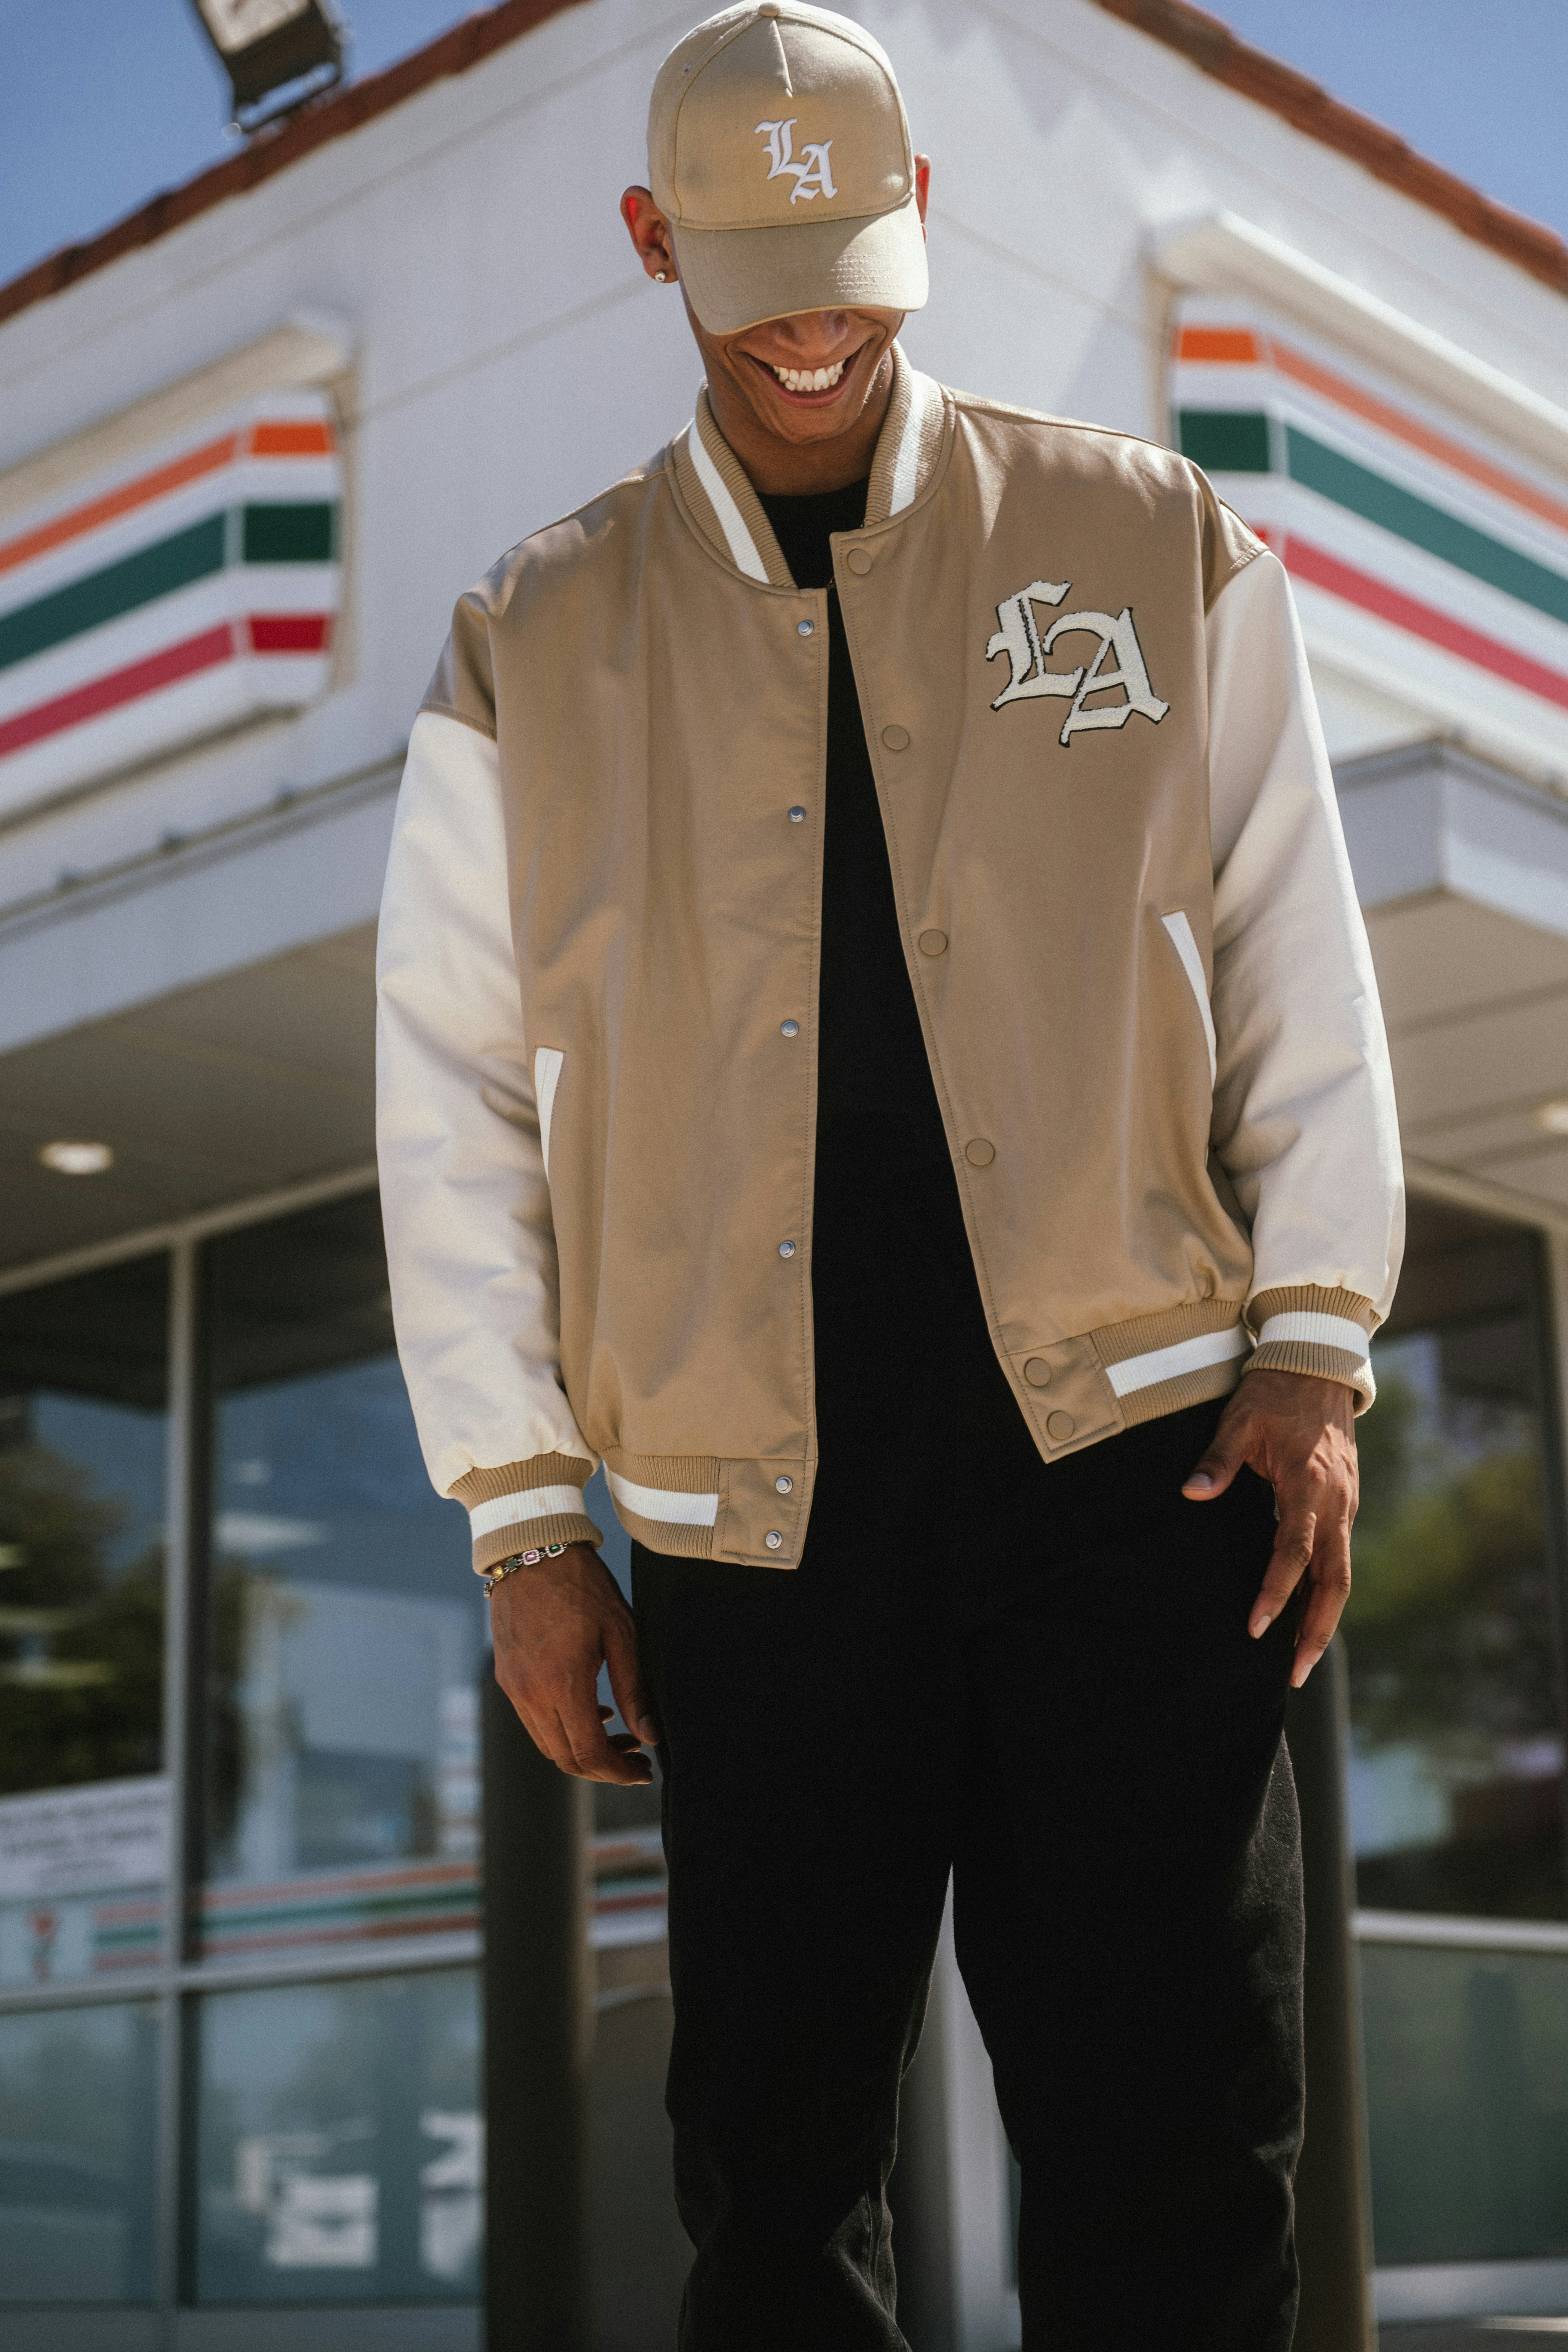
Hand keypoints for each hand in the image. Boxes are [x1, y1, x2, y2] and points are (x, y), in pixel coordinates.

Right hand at [489, 1542, 658, 1782]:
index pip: (588, 1753)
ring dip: (581, 1750)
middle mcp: (531, 1692)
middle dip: (603, 1768)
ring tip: (617, 1732)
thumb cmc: (583, 1586)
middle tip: (635, 1758)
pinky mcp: (506, 1678)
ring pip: (547, 1744)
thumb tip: (651, 1737)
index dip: (618, 1773)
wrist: (531, 1551)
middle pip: (565, 1759)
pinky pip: (533, 1722)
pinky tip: (590, 1710)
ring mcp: (514, 1687)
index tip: (643, 1772)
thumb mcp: (621, 1632)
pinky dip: (561, 1729)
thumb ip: (634, 1690)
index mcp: (562, 1682)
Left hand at [1182, 1369, 1357, 1687]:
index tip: (1255, 1627)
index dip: (1276, 1593)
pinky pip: (1341, 1554)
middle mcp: (1335, 1501)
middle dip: (1316, 1630)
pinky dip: (1328, 1588)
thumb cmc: (1273, 1393)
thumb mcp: (1239, 1420)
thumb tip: (1191, 1494)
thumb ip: (1217, 1461)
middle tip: (1295, 1673)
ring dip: (1326, 1617)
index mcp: (1307, 1485)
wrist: (1319, 1365)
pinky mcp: (1347, 1502)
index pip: (1293, 1553)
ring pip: (1343, 1573)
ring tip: (1303, 1657)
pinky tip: (1310, 1611)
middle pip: (1334, 1581)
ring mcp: (1347, 1503)